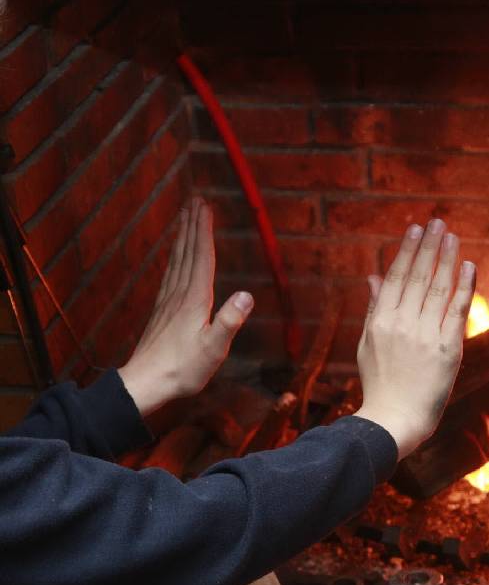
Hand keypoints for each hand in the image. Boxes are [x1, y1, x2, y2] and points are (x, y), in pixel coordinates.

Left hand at [119, 198, 252, 416]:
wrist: (147, 383)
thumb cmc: (184, 369)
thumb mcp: (214, 349)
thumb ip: (229, 321)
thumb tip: (246, 295)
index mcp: (195, 300)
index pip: (202, 258)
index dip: (204, 231)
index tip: (206, 207)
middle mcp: (180, 295)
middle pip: (187, 253)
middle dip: (192, 226)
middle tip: (195, 200)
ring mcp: (168, 302)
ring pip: (177, 261)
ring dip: (182, 237)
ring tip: (185, 218)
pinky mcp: (162, 311)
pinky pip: (170, 275)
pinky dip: (175, 258)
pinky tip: (175, 257)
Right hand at [356, 219, 475, 457]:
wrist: (394, 419)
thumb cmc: (380, 383)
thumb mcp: (367, 343)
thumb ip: (374, 307)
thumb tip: (373, 276)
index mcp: (381, 321)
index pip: (396, 277)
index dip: (407, 251)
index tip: (416, 230)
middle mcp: (402, 324)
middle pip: (417, 277)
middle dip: (429, 247)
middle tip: (438, 222)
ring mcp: (425, 336)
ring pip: (437, 289)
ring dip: (446, 259)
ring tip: (452, 237)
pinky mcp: (447, 350)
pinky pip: (457, 311)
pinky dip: (463, 287)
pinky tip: (468, 266)